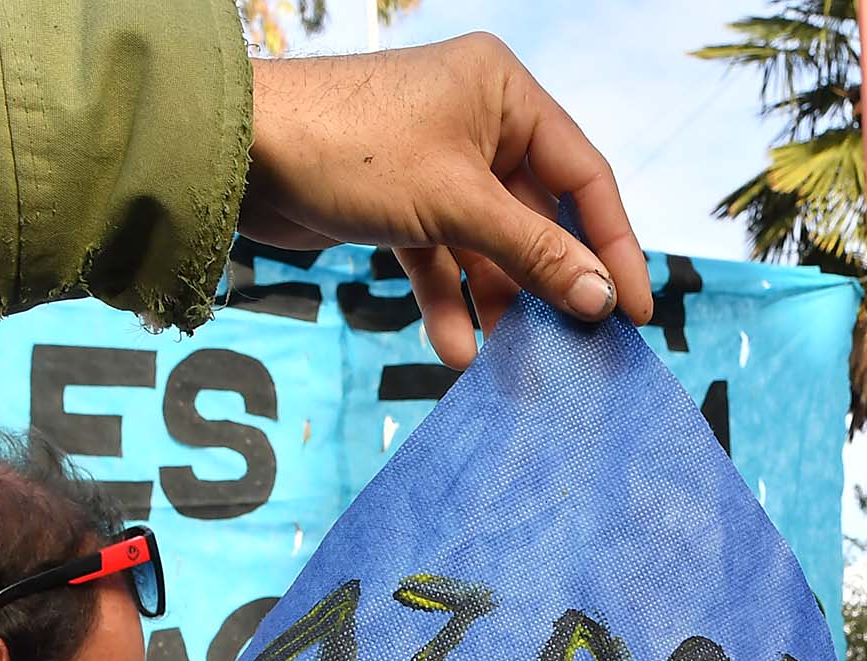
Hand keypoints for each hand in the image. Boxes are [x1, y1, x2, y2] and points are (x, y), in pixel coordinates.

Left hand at [244, 39, 657, 368]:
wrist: (235, 153)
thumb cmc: (346, 148)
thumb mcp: (456, 204)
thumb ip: (534, 254)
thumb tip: (602, 301)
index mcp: (504, 93)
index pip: (584, 176)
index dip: (612, 247)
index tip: (632, 313)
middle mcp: (477, 121)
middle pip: (538, 218)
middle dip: (548, 287)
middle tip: (573, 349)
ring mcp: (438, 164)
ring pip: (490, 247)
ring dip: (498, 306)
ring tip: (512, 362)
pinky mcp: (401, 203)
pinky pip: (443, 259)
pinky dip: (449, 302)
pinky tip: (456, 351)